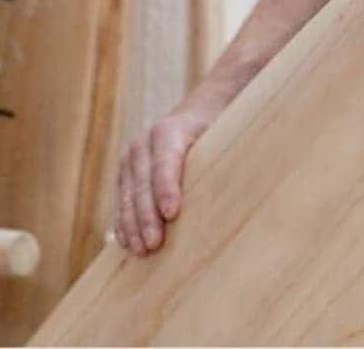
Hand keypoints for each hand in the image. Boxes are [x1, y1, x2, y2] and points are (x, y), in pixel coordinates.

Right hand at [113, 102, 217, 255]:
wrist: (196, 112)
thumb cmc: (216, 130)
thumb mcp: (222, 134)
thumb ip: (224, 155)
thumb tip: (243, 189)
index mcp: (169, 131)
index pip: (165, 161)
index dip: (167, 188)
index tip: (171, 214)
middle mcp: (143, 144)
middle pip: (142, 183)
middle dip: (147, 216)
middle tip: (154, 244)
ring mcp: (130, 159)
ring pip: (127, 195)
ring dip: (132, 225)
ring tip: (141, 251)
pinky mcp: (124, 174)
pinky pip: (120, 201)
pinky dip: (123, 222)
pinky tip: (128, 243)